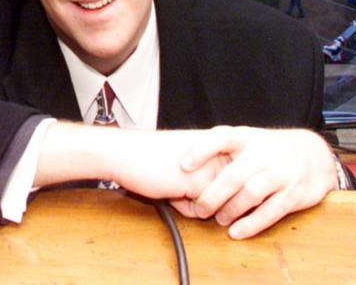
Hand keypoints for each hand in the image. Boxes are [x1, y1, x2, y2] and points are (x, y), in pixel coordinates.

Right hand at [109, 131, 231, 201]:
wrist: (125, 152)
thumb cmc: (152, 155)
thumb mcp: (192, 158)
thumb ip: (213, 173)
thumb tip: (226, 202)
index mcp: (222, 143)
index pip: (230, 184)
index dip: (205, 185)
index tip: (184, 168)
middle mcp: (222, 154)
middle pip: (224, 196)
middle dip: (200, 195)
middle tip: (177, 175)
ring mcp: (213, 170)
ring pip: (214, 205)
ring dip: (192, 202)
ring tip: (173, 180)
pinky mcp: (200, 185)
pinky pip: (200, 211)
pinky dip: (183, 207)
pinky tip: (169, 187)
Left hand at [179, 126, 337, 238]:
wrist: (315, 154)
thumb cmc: (269, 150)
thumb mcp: (248, 142)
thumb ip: (221, 152)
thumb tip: (179, 167)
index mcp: (247, 138)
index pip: (222, 137)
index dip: (201, 150)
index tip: (182, 165)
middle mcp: (264, 153)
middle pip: (234, 175)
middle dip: (213, 194)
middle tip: (199, 209)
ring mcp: (281, 173)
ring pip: (251, 193)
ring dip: (231, 209)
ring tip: (218, 219)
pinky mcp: (294, 193)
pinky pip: (272, 210)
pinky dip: (252, 223)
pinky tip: (237, 231)